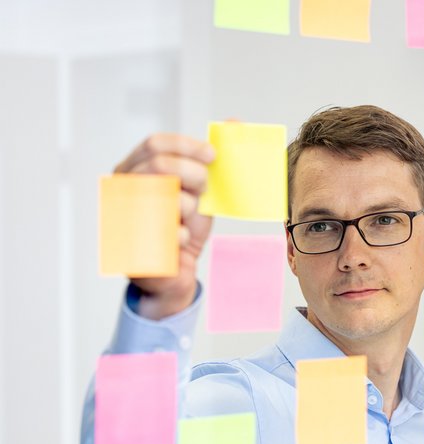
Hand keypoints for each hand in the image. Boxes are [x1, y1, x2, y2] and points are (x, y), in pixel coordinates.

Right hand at [113, 133, 214, 319]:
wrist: (175, 270)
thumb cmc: (184, 224)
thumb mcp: (199, 189)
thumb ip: (210, 158)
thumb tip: (234, 123)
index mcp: (132, 169)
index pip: (155, 144)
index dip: (187, 146)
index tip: (213, 155)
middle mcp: (121, 189)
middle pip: (160, 165)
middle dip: (194, 175)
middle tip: (204, 189)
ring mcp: (122, 215)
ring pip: (168, 197)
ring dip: (189, 206)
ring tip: (188, 217)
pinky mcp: (132, 246)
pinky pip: (171, 231)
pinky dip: (186, 234)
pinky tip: (182, 238)